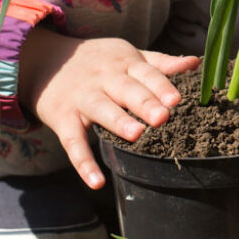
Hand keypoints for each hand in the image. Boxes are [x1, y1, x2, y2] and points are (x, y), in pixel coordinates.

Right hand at [17, 27, 199, 188]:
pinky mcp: (63, 119)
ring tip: (136, 135)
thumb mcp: (127, 56)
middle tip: (163, 117)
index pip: (146, 74)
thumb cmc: (98, 62)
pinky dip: (83, 164)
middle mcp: (103, 79)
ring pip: (101, 110)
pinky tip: (97, 183)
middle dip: (144, 103)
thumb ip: (160, 63)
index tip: (177, 99)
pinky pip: (73, 143)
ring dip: (118, 122)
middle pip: (126, 90)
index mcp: (124, 63)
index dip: (161, 86)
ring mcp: (82, 98)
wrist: (43, 61)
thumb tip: (195, 62)